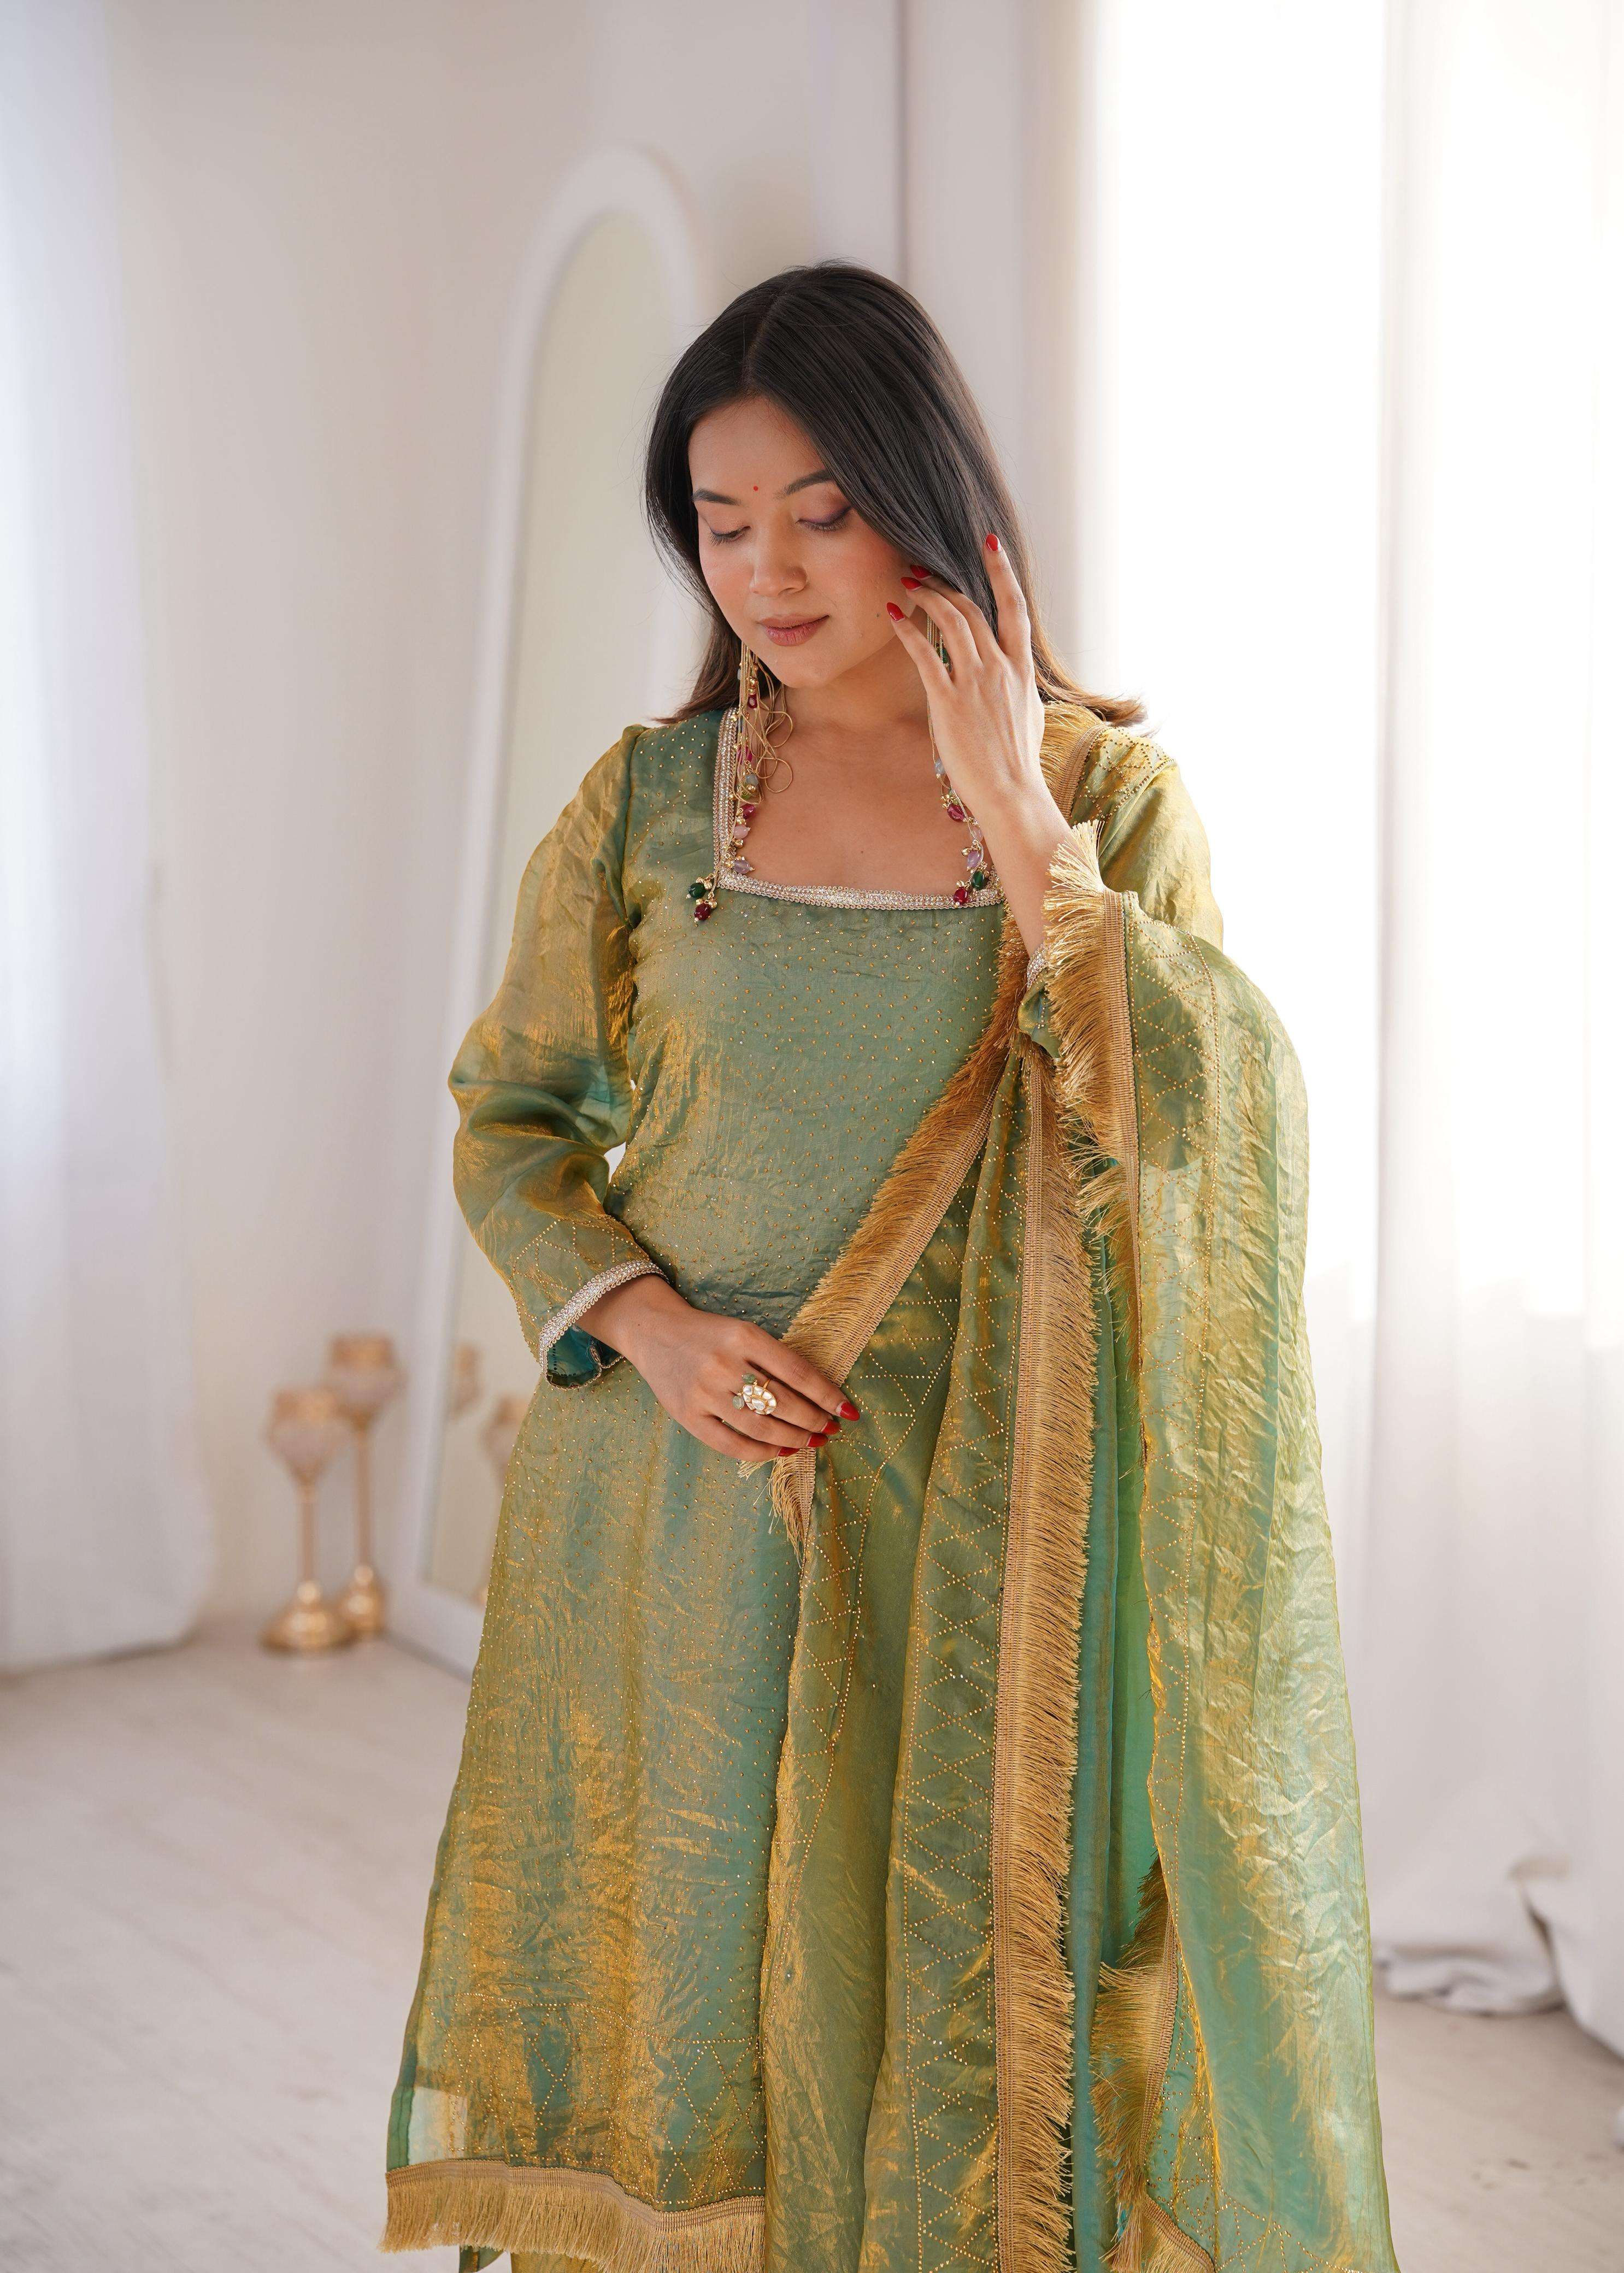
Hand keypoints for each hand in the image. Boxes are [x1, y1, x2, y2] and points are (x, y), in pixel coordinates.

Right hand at [578, 1273, 854, 1461]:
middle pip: (783, 1403)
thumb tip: (820, 1396)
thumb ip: (776, 1359)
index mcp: (745, 1336)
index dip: (827, 1394)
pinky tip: (781, 1451)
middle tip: (830, 1429)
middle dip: (815, 1421)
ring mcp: (704, 1392)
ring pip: (761, 1428)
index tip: (848, 1411)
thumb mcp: (744, 1333)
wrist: (654, 1332)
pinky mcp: (688, 1415)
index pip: (798, 1372)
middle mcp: (725, 1364)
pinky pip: (731, 1445)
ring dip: (795, 1439)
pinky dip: (762, 1453)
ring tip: (812, 1441)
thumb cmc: (709, 1334)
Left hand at [885, 536, 1072, 954]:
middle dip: (945, 584)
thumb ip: (1016, 689)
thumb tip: (1012, 679)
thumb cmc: (1017, 763)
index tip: (989, 544)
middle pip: (972, 609)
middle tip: (923, 570)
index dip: (1002, 573)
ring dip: (926, 597)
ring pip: (950, 621)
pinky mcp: (948, 701)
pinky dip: (908, 631)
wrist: (1012, 793)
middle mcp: (1000, 668)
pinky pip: (925, 654)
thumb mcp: (1027, 717)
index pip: (1015, 608)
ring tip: (907, 585)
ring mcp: (975, 682)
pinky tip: (893, 618)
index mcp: (1021, 670)